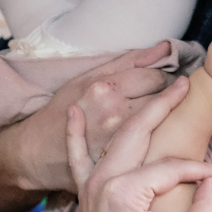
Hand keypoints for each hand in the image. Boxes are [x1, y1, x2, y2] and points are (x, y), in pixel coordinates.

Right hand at [48, 41, 178, 166]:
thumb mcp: (87, 78)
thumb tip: (165, 47)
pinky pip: (153, 148)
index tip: (172, 81)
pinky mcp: (121, 163)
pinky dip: (161, 142)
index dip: (168, 79)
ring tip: (168, 118)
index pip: (156, 76)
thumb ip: (129, 62)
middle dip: (173, 98)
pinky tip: (160, 139)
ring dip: (170, 120)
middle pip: (163, 100)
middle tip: (175, 100)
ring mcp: (119, 141)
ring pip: (163, 125)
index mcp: (106, 88)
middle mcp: (115, 113)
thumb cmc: (61, 111)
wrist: (36, 152)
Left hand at [66, 78, 211, 211]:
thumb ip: (207, 210)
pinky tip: (74, 111)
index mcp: (126, 191)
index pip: (171, 166)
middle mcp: (103, 181)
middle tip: (183, 84)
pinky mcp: (85, 195)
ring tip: (146, 84)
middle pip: (137, 132)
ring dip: (129, 108)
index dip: (201, 169)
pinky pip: (77, 157)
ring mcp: (90, 186)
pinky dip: (75, 134)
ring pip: (112, 136)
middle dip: (163, 105)